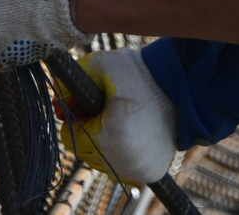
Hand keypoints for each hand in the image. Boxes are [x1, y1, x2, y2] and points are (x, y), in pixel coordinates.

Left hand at [59, 49, 176, 184]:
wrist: (182, 84)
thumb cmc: (140, 73)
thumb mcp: (101, 65)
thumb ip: (71, 81)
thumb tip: (55, 96)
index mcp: (108, 138)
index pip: (71, 138)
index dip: (80, 116)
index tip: (94, 103)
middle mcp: (124, 163)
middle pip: (87, 152)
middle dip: (93, 130)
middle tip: (111, 109)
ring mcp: (140, 170)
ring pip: (105, 162)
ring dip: (108, 144)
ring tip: (124, 118)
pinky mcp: (152, 172)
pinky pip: (124, 167)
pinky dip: (124, 151)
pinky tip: (134, 131)